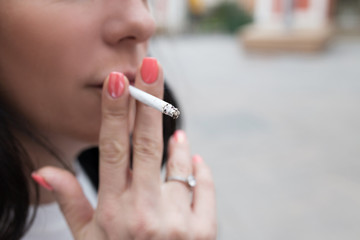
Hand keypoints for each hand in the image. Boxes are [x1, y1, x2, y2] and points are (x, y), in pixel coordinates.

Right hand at [35, 58, 216, 239]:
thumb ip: (70, 204)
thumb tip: (45, 170)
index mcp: (112, 211)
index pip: (112, 149)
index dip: (115, 112)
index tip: (119, 80)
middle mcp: (143, 213)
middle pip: (146, 144)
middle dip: (148, 101)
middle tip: (151, 65)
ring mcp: (175, 224)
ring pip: (179, 165)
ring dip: (178, 144)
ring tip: (176, 134)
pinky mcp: (203, 233)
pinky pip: (203, 187)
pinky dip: (200, 169)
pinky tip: (194, 161)